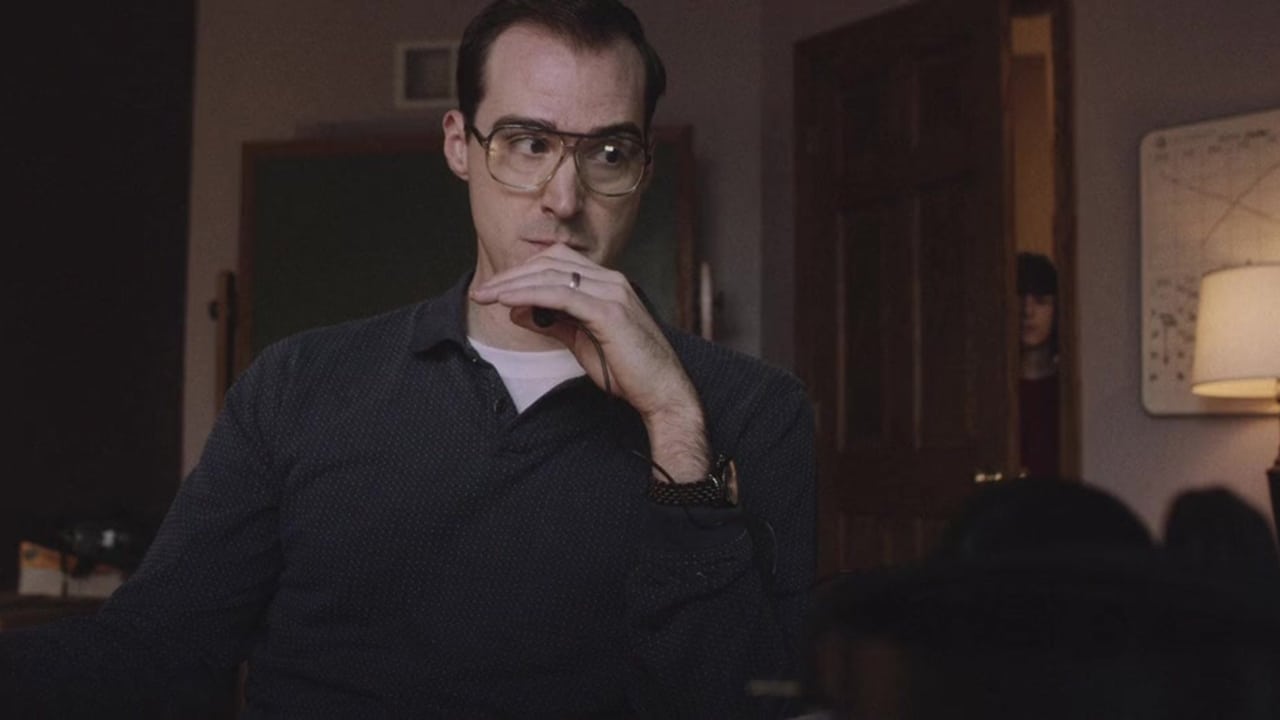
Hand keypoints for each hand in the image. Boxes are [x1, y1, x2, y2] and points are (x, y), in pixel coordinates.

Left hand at [470, 244, 708, 480]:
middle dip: (511, 275)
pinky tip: (507, 302)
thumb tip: (516, 309)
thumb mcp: (580, 340)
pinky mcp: (609, 312)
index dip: (523, 271)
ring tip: (486, 296)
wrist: (662, 392)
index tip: (495, 289)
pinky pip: (560, 295)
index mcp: (607, 283)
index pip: (556, 262)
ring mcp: (612, 293)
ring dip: (513, 284)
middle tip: (481, 292)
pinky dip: (530, 295)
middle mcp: (611, 280)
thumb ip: (551, 321)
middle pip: (549, 263)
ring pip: (551, 275)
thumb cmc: (627, 369)